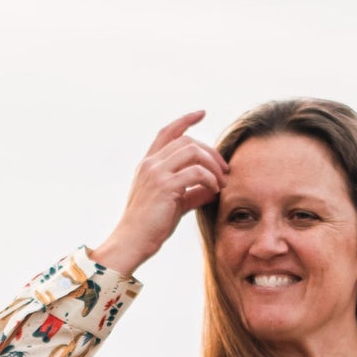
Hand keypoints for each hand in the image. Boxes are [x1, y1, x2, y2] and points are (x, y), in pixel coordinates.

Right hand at [92, 111, 228, 275]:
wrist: (132, 242)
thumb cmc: (151, 227)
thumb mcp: (173, 205)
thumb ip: (192, 193)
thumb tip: (212, 190)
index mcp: (148, 164)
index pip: (167, 132)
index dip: (185, 120)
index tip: (201, 113)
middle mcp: (150, 164)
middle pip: (187, 141)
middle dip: (210, 152)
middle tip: (225, 169)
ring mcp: (156, 173)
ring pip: (192, 151)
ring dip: (213, 164)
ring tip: (222, 181)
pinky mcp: (165, 186)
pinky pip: (195, 172)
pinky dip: (210, 179)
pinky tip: (215, 190)